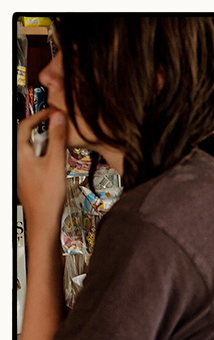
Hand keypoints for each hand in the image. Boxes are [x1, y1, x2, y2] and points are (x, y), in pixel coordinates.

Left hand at [17, 108, 68, 226]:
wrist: (43, 218)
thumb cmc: (47, 195)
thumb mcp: (56, 162)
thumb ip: (58, 138)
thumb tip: (58, 118)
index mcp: (20, 152)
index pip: (26, 124)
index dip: (40, 115)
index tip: (52, 112)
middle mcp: (17, 159)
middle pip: (29, 136)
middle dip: (44, 130)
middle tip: (59, 128)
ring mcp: (21, 168)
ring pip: (33, 148)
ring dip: (47, 145)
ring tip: (60, 149)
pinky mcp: (27, 176)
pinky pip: (36, 159)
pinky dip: (46, 156)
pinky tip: (56, 164)